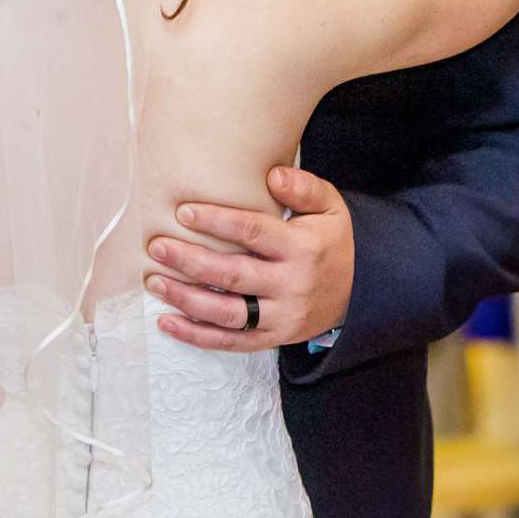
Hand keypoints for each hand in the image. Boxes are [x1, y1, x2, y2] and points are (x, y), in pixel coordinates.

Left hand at [145, 166, 353, 351]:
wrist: (363, 291)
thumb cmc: (332, 241)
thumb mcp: (330, 206)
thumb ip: (303, 187)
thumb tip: (272, 175)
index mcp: (301, 249)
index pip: (254, 234)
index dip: (217, 223)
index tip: (183, 212)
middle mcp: (290, 286)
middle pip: (233, 275)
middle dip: (191, 262)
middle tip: (158, 247)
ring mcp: (281, 317)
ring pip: (227, 313)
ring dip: (186, 299)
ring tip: (155, 281)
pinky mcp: (273, 338)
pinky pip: (231, 342)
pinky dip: (196, 336)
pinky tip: (167, 321)